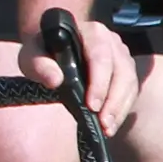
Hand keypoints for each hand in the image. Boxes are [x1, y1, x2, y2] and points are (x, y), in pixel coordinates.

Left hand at [34, 17, 136, 133]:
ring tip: (108, 129)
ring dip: (120, 108)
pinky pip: (131, 90)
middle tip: (103, 124)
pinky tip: (111, 124)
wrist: (53, 45)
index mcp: (92, 33)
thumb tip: (55, 80)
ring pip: (130, 82)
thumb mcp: (32, 55)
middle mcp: (113, 42)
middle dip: (113, 101)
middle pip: (122, 72)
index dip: (99, 83)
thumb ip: (38, 65)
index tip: (92, 106)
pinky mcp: (126, 70)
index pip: (101, 57)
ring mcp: (122, 55)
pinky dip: (122, 108)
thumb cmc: (43, 50)